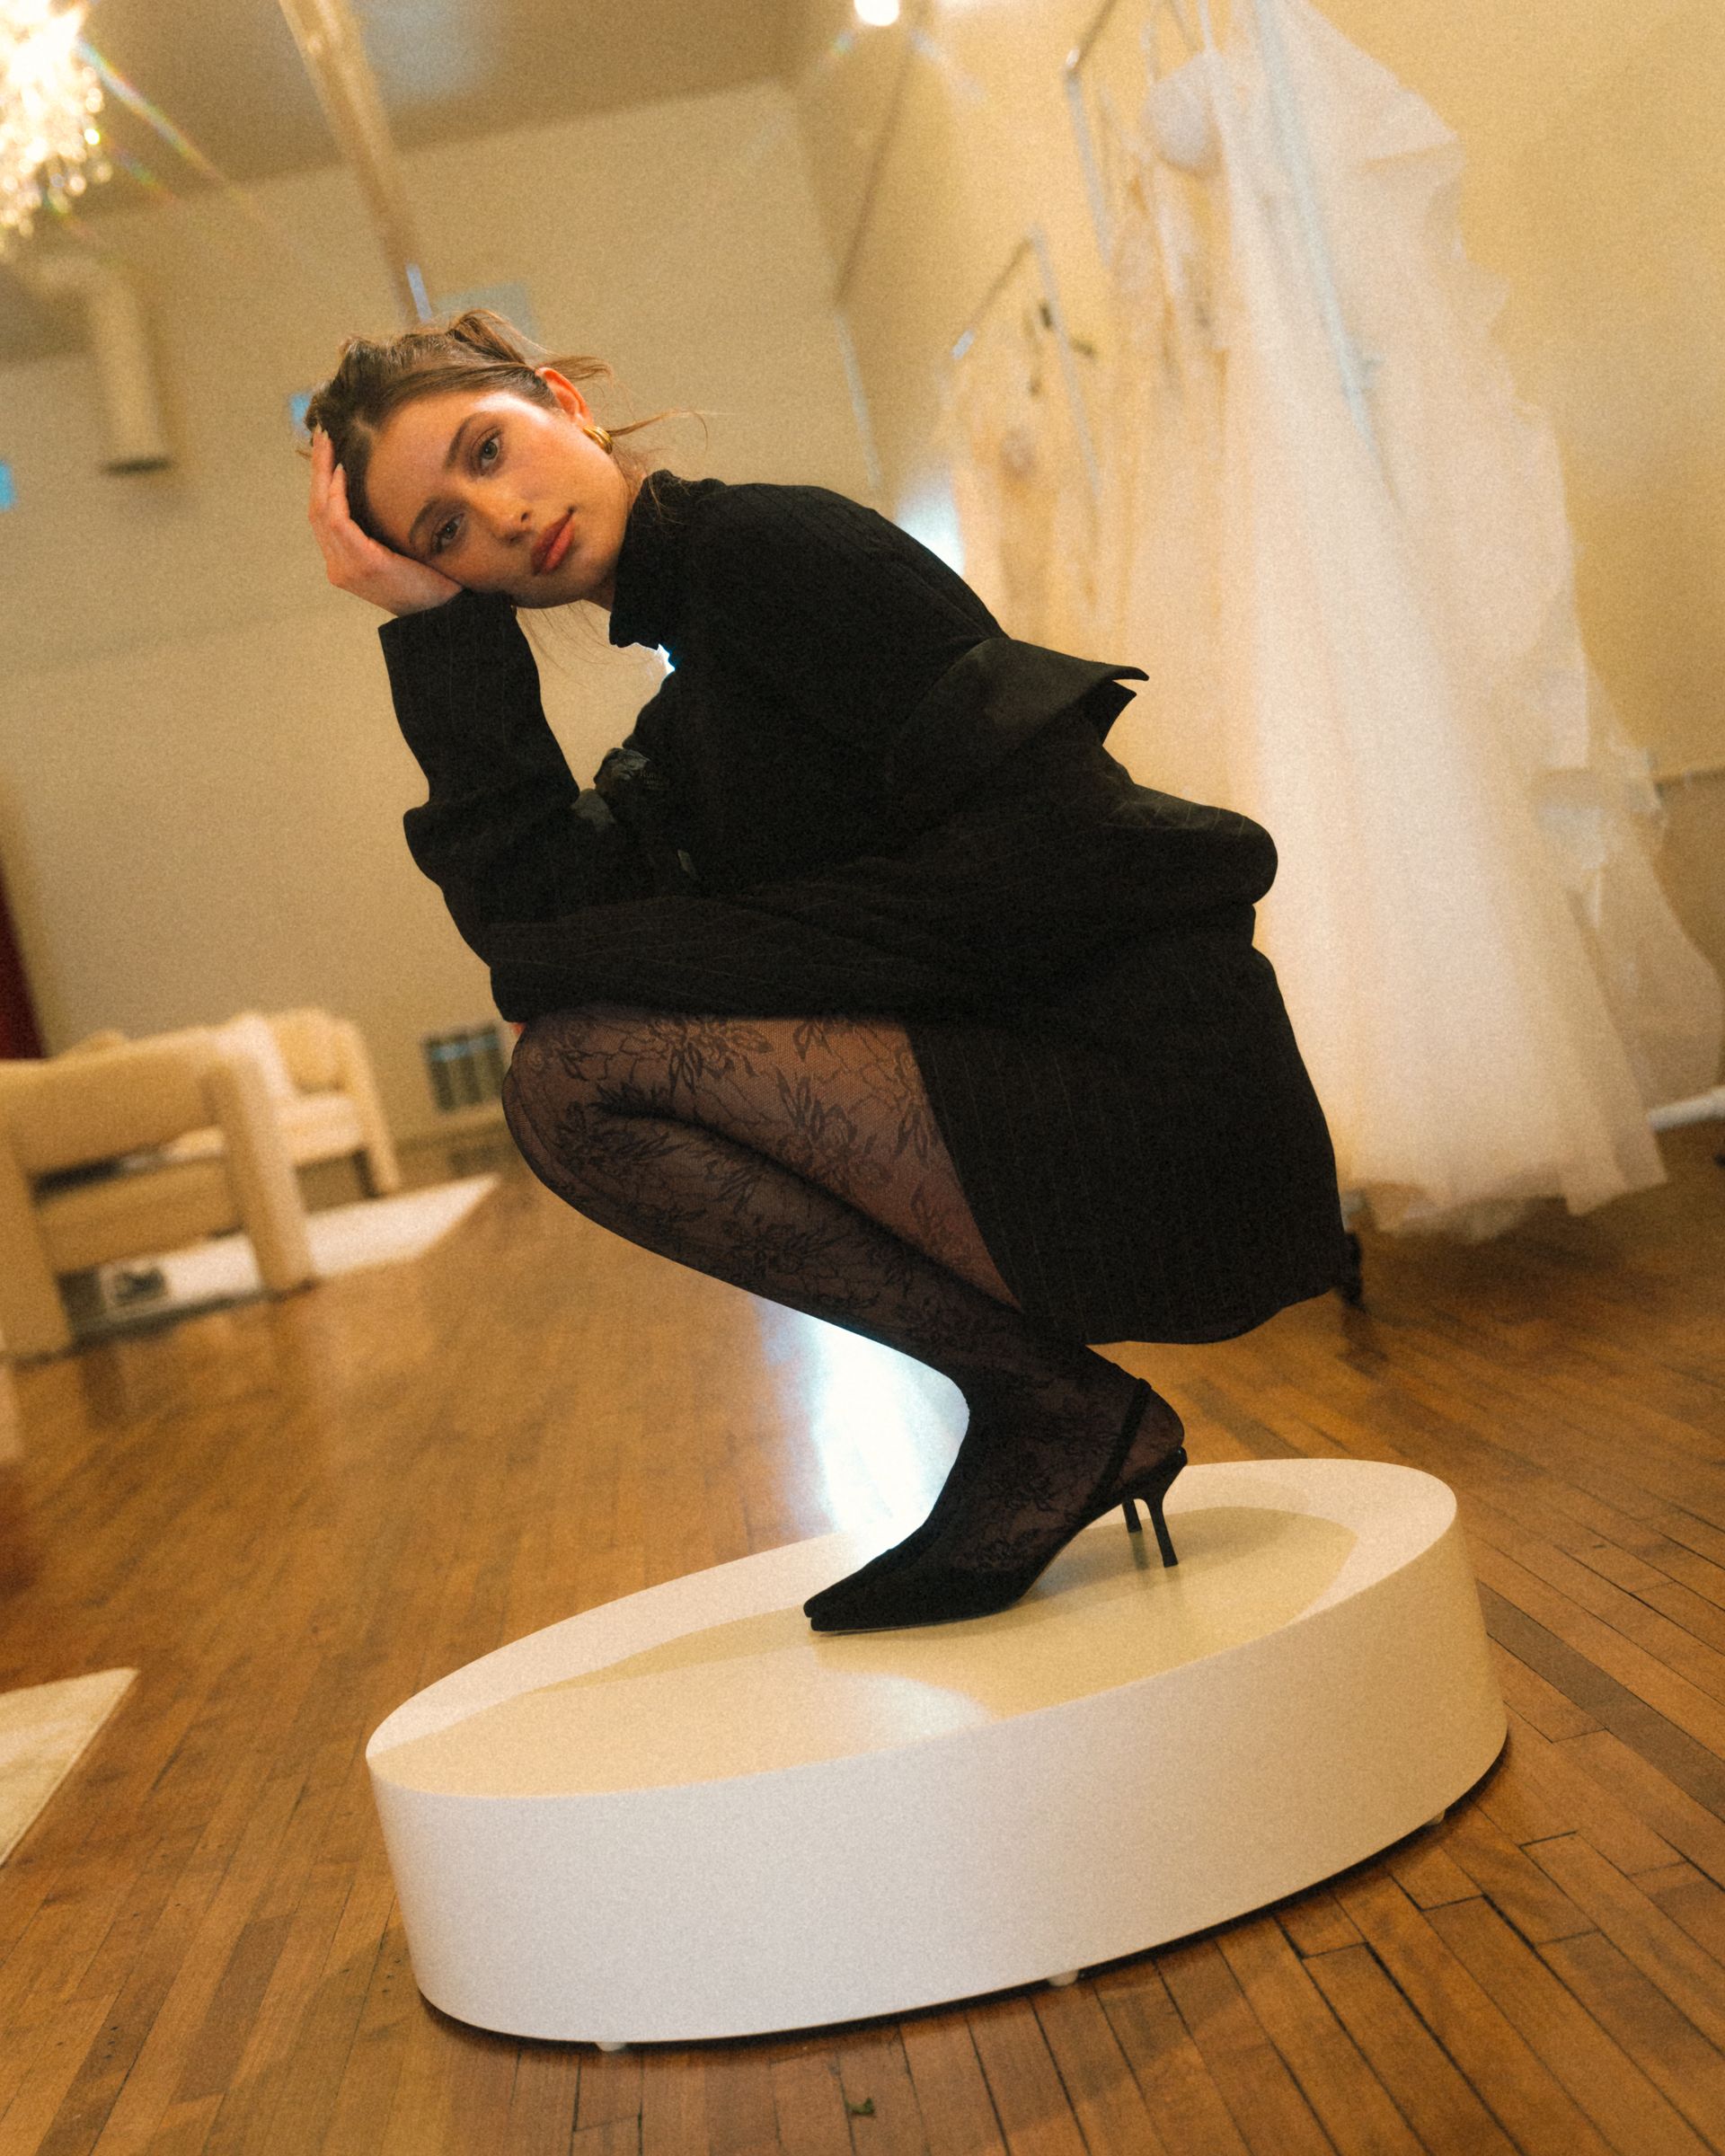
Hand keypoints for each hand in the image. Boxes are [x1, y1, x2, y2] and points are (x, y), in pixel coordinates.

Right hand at [306, 425, 463, 616]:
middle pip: (315, 509)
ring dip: (323, 474)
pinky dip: (337, 495)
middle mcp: (339, 566)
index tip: (325, 450)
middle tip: (321, 435)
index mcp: (344, 563)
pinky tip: (341, 472)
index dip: (320, 482)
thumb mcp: (397, 552)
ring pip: (321, 512)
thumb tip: (381, 488)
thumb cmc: (428, 582)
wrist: (445, 613)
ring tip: (327, 444)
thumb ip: (380, 529)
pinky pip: (339, 522)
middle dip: (316, 470)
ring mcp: (347, 568)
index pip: (322, 516)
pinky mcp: (364, 564)